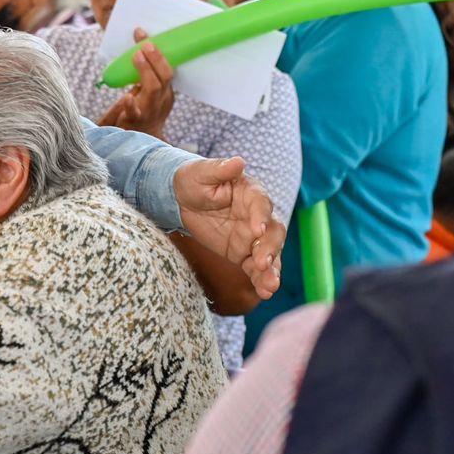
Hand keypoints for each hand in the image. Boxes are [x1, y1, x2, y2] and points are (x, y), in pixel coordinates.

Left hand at [99, 36, 174, 138]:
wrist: (143, 141)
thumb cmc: (144, 113)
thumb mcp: (149, 94)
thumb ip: (146, 77)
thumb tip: (137, 49)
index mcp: (166, 91)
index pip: (166, 69)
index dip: (158, 53)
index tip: (144, 36)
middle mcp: (161, 99)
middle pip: (164, 76)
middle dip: (156, 58)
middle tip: (145, 44)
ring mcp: (150, 109)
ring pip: (153, 89)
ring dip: (145, 71)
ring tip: (137, 56)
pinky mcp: (135, 120)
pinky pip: (134, 112)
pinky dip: (130, 104)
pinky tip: (126, 97)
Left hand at [174, 157, 284, 300]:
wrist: (180, 198)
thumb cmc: (192, 180)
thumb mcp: (200, 173)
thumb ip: (219, 169)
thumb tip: (237, 162)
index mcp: (250, 193)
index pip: (261, 204)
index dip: (261, 216)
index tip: (257, 230)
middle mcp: (257, 216)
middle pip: (274, 232)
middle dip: (270, 248)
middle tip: (262, 262)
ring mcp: (252, 237)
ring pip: (269, 254)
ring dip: (272, 270)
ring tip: (270, 286)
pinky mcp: (243, 253)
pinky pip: (256, 268)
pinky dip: (262, 279)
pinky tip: (265, 292)